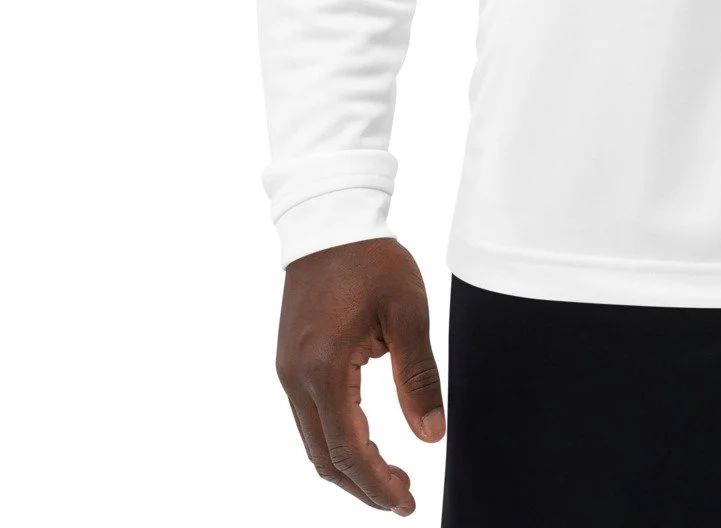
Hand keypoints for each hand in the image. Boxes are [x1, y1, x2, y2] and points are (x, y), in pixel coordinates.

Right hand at [276, 238, 445, 513]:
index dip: (377, 484)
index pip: (349, 450)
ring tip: (391, 476)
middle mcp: (296, 378)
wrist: (329, 220)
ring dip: (349, 466)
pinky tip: (366, 439)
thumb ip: (418, 376)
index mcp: (323, 369)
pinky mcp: (291, 361)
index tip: (406, 502)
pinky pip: (310, 417)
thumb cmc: (371, 260)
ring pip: (314, 442)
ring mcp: (289, 371)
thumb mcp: (407, 312)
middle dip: (363, 486)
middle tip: (402, 498)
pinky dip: (337, 439)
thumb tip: (431, 435)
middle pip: (325, 458)